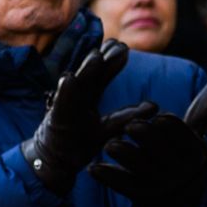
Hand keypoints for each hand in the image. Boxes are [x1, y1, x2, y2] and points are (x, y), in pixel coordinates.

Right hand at [20, 38, 131, 193]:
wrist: (52, 159)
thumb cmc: (80, 142)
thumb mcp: (107, 127)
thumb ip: (126, 115)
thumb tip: (154, 106)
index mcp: (87, 94)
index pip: (101, 73)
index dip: (113, 60)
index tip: (124, 48)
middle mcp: (75, 96)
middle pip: (90, 73)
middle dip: (103, 59)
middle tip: (119, 47)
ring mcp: (64, 106)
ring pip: (78, 82)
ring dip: (86, 70)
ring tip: (97, 57)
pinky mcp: (56, 119)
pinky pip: (61, 104)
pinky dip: (65, 91)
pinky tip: (69, 79)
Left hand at [87, 81, 206, 206]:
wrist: (181, 199)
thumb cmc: (182, 156)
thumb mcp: (195, 136)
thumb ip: (202, 111)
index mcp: (193, 151)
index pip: (181, 134)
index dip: (170, 126)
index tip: (160, 117)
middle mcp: (178, 169)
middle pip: (159, 148)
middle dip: (145, 136)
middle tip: (130, 126)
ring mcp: (158, 184)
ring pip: (139, 167)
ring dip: (124, 155)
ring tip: (109, 145)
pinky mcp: (140, 196)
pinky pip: (123, 185)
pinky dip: (108, 177)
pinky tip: (92, 168)